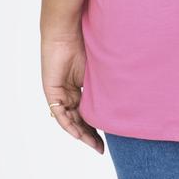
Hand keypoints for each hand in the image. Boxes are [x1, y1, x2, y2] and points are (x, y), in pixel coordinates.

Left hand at [41, 31, 103, 153]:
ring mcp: (60, 94)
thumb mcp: (100, 71)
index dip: (99, 126)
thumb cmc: (87, 43)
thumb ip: (107, 86)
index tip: (111, 137)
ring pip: (71, 121)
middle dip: (91, 136)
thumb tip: (127, 98)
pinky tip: (80, 135)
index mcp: (80, 87)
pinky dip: (70, 126)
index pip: (89, 112)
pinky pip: (60, 115)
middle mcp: (69, 92)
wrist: (68, 30)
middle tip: (102, 148)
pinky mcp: (52, 92)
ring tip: (95, 145)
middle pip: (80, 120)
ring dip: (82, 135)